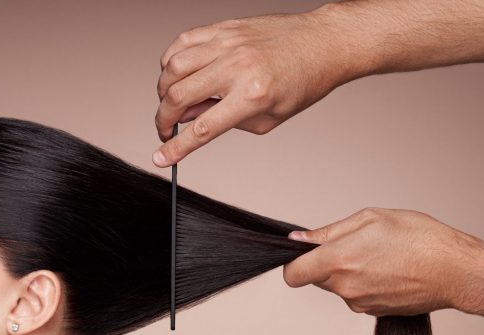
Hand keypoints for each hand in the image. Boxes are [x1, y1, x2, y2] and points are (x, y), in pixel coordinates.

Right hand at [153, 6, 352, 166]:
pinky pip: (183, 41)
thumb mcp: (267, 118)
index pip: (202, 128)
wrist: (322, 43)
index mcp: (252, 95)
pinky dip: (171, 60)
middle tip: (164, 130)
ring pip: (174, 66)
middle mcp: (237, 67)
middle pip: (179, 96)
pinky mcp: (224, 28)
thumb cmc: (302, 82)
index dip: (176, 148)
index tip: (161, 157)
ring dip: (162, 89)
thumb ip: (225, 122)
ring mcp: (228, 44)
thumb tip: (189, 120)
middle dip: (163, 119)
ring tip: (170, 101)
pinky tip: (175, 72)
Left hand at [282, 208, 483, 315]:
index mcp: (338, 261)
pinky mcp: (374, 313)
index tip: (304, 253)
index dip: (294, 262)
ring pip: (339, 286)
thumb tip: (300, 239)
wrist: (456, 271)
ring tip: (381, 255)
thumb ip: (329, 232)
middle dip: (327, 262)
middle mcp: (344, 287)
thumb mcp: (371, 219)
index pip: (293, 273)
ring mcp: (359, 303)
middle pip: (316, 278)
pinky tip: (390, 270)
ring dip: (350, 271)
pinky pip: (358, 295)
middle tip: (357, 244)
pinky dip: (367, 283)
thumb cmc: (420, 238)